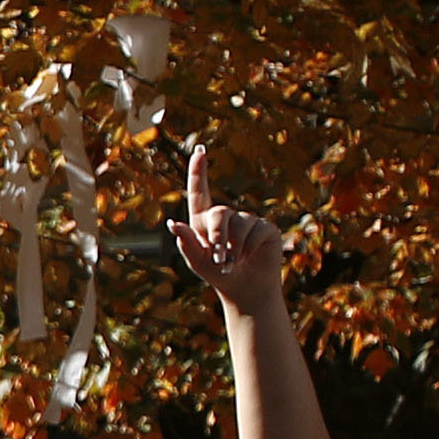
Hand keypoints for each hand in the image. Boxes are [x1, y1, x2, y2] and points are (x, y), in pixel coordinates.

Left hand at [166, 141, 287, 316]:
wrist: (244, 288)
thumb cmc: (218, 273)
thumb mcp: (197, 261)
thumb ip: (186, 242)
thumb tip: (173, 224)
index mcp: (204, 220)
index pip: (199, 192)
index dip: (199, 171)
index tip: (200, 150)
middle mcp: (226, 216)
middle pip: (219, 212)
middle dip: (216, 236)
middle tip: (218, 257)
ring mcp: (247, 220)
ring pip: (238, 223)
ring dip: (233, 247)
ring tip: (233, 261)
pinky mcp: (265, 228)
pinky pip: (255, 229)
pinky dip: (248, 246)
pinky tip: (249, 255)